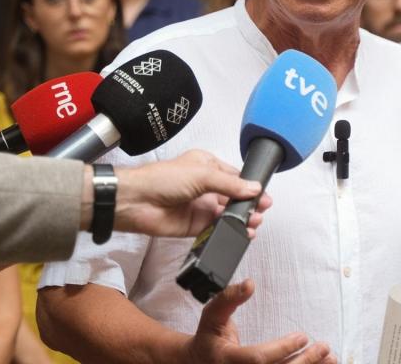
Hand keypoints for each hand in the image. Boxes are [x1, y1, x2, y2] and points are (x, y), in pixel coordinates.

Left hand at [113, 150, 272, 237]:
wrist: (136, 202)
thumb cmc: (162, 179)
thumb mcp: (202, 174)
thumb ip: (230, 184)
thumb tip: (254, 188)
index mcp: (206, 166)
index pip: (234, 176)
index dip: (249, 185)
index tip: (263, 194)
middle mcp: (205, 186)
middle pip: (233, 196)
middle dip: (248, 204)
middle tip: (261, 210)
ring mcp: (200, 206)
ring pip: (227, 214)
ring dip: (241, 218)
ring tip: (253, 223)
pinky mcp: (195, 226)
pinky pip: (216, 229)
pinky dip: (229, 231)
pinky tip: (241, 234)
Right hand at [186, 279, 335, 362]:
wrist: (197, 363)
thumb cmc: (208, 337)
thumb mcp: (212, 315)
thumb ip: (228, 298)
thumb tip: (249, 284)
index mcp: (227, 360)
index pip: (258, 359)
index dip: (282, 349)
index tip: (303, 336)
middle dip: (305, 362)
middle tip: (324, 348)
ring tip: (330, 358)